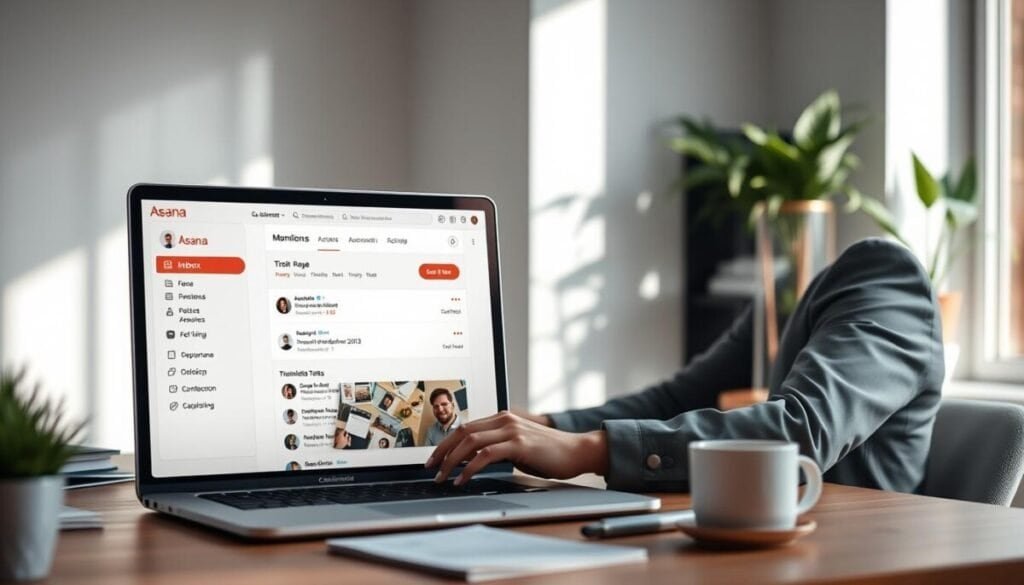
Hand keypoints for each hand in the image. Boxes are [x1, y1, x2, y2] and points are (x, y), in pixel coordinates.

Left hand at [425, 411, 607, 485]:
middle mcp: (504, 419)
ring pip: (470, 442)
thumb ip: (496, 447)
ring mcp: (511, 430)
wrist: (576, 451)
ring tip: (443, 476)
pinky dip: (469, 468)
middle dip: (442, 451)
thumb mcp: (517, 446)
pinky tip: (462, 479)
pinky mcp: (519, 443)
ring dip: (451, 461)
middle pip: (462, 432)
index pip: (465, 427)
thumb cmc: (548, 453)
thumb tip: (470, 459)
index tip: (434, 458)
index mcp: (502, 418)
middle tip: (431, 468)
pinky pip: (485, 455)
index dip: (446, 442)